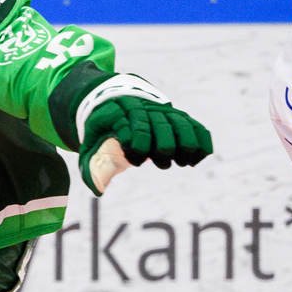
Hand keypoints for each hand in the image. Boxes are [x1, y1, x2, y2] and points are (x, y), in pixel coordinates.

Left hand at [78, 94, 212, 194]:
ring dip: (185, 145)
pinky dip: (200, 140)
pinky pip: (192, 124)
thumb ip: (93, 169)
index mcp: (118, 113)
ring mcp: (160, 109)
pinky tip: (198, 157)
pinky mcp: (174, 114)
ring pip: (180, 123)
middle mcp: (142, 108)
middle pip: (160, 126)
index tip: (136, 161)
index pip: (134, 128)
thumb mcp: (91, 147)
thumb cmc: (102, 131)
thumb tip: (99, 190)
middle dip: (164, 148)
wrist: (114, 100)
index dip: (138, 147)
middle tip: (162, 163)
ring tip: (182, 162)